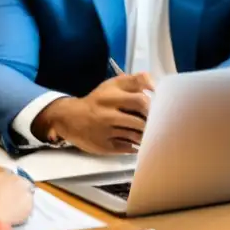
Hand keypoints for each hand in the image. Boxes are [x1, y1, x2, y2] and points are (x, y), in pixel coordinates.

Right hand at [31, 72, 154, 154]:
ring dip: (145, 135)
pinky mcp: (103, 145)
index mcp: (112, 93)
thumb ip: (135, 81)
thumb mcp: (113, 85)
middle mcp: (107, 111)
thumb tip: (155, 87)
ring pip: (135, 135)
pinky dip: (135, 145)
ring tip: (147, 132)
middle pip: (140, 118)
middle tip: (157, 123)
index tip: (160, 106)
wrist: (70, 118)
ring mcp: (105, 130)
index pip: (140, 98)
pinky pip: (127, 147)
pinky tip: (135, 142)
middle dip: (152, 121)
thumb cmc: (99, 100)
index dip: (154, 104)